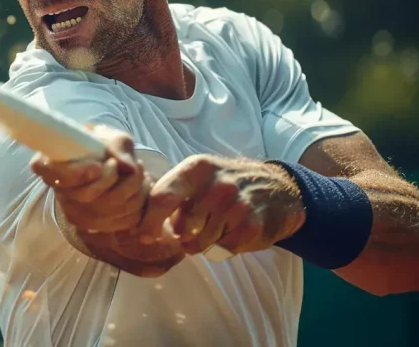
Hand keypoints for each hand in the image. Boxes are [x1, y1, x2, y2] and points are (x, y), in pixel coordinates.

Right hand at [30, 125, 148, 234]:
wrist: (109, 163)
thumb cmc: (104, 146)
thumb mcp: (110, 136)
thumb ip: (117, 146)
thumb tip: (127, 167)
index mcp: (49, 165)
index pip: (54, 174)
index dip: (78, 174)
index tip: (99, 165)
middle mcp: (58, 192)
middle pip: (85, 195)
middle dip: (112, 179)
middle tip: (121, 164)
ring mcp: (74, 212)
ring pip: (106, 210)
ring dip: (131, 190)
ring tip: (137, 172)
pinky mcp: (93, 226)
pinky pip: (120, 222)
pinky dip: (135, 205)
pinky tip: (136, 190)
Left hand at [139, 155, 305, 255]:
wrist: (278, 188)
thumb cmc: (226, 185)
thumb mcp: (198, 177)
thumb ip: (172, 192)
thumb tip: (140, 219)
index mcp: (196, 169)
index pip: (163, 197)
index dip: (149, 221)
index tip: (144, 235)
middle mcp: (216, 185)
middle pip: (181, 228)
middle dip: (182, 236)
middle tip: (194, 228)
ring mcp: (235, 205)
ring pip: (200, 243)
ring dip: (203, 242)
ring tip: (217, 225)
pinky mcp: (251, 225)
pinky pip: (222, 249)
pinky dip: (224, 246)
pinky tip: (234, 230)